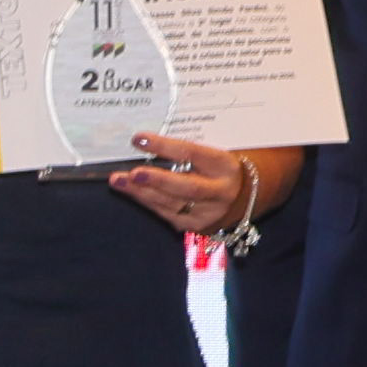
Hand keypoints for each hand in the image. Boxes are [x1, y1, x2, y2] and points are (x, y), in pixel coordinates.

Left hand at [109, 131, 260, 237]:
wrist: (247, 195)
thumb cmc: (220, 167)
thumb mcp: (213, 152)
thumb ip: (186, 150)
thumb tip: (145, 141)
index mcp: (225, 166)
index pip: (193, 154)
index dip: (165, 147)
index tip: (139, 139)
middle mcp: (221, 192)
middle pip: (186, 188)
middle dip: (157, 181)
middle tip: (133, 173)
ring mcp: (209, 213)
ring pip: (171, 204)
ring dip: (141, 192)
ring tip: (118, 180)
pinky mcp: (196, 227)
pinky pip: (167, 214)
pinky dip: (146, 201)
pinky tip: (130, 191)